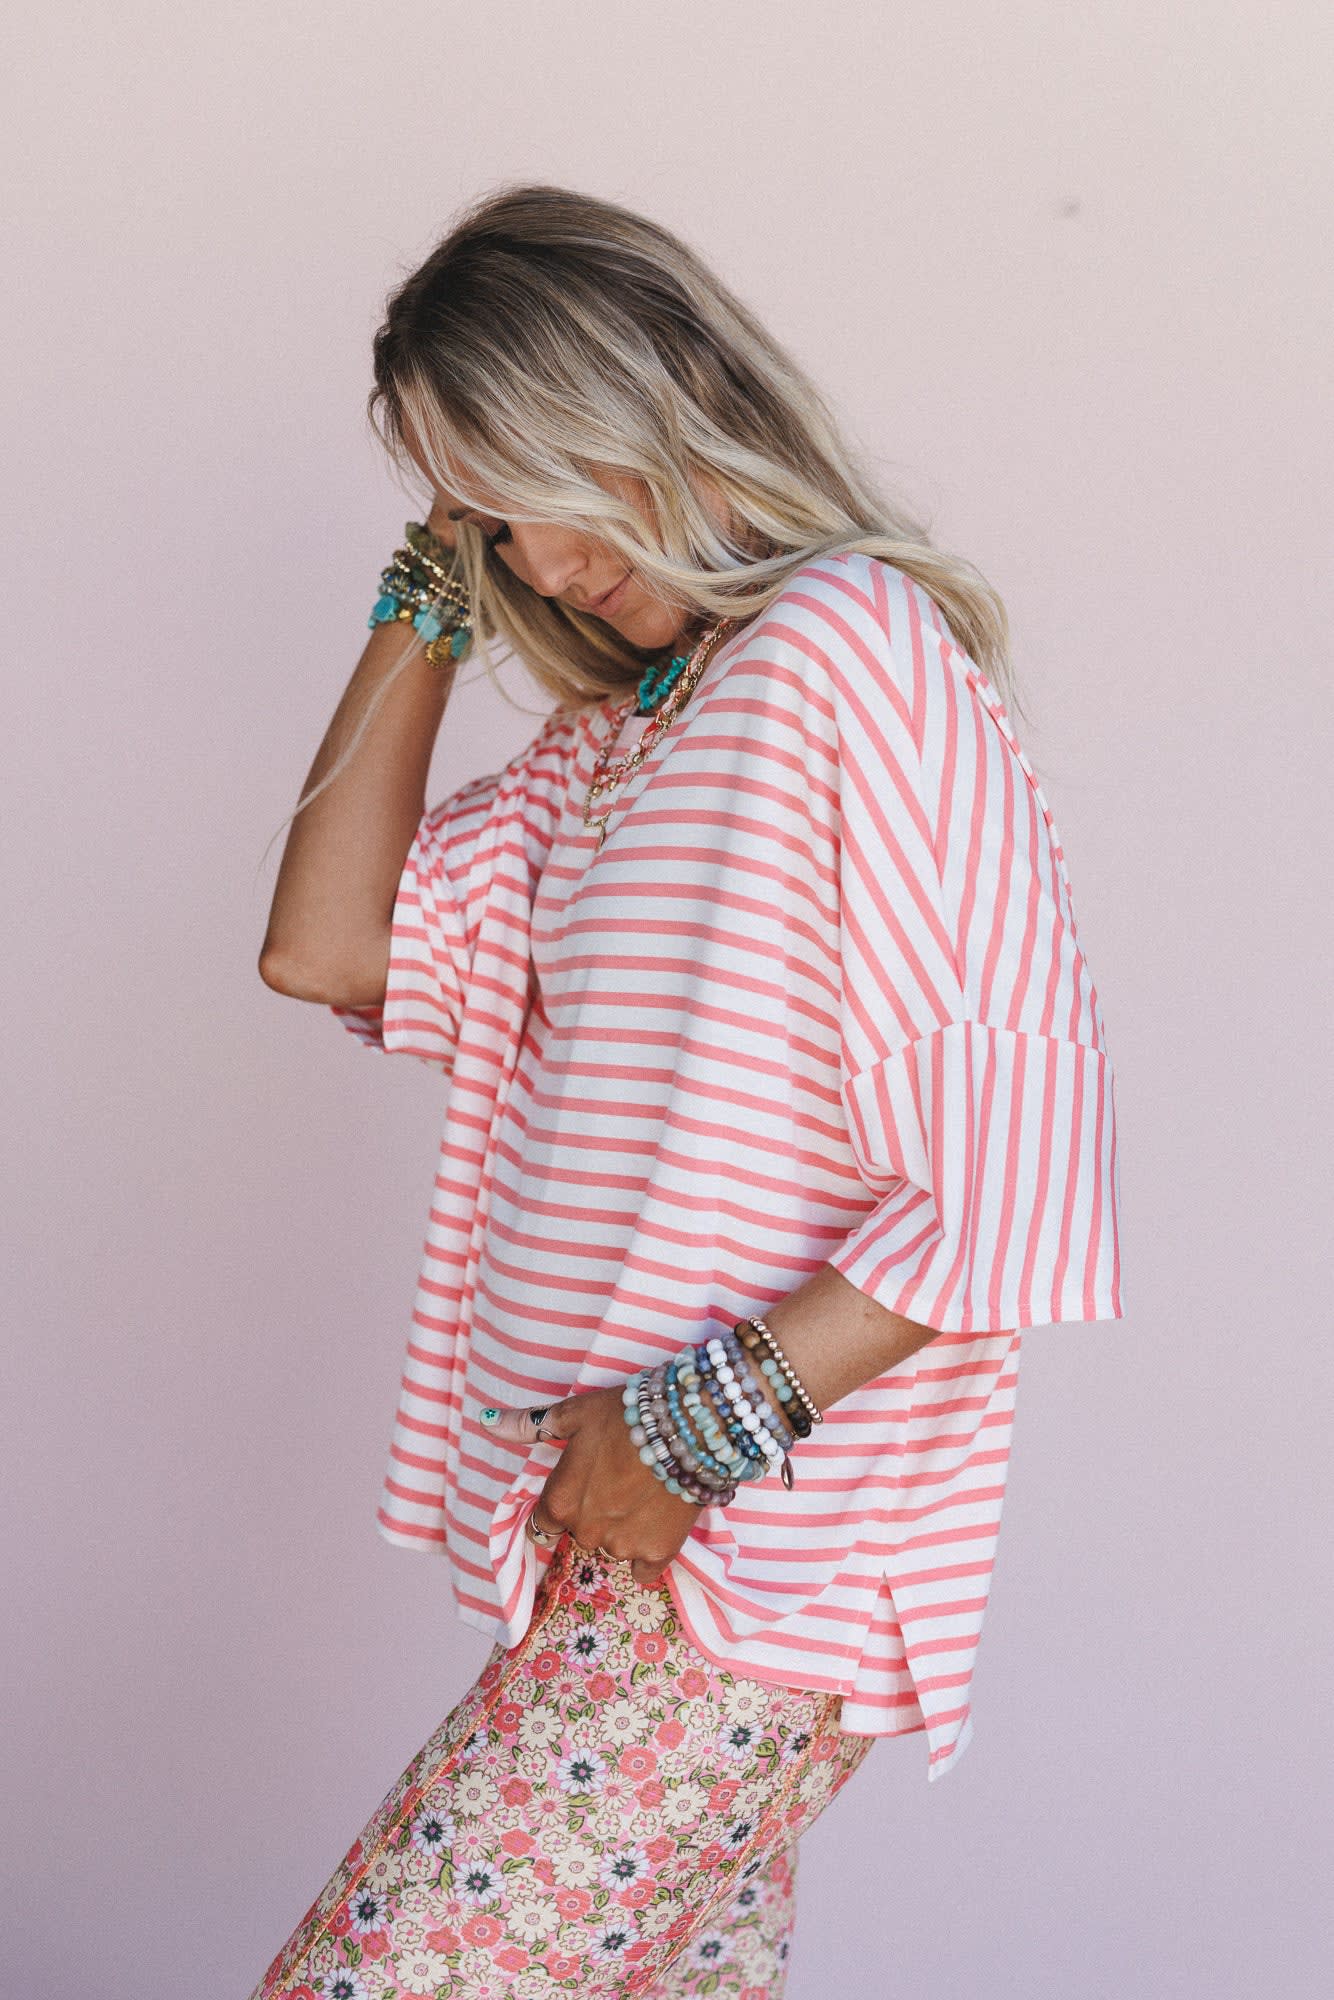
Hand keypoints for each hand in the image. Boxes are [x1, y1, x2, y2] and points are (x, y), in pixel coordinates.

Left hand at [481, 1386, 703, 1588]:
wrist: (688, 1428)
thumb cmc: (624, 1416)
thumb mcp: (574, 1414)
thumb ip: (530, 1426)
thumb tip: (489, 1421)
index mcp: (560, 1503)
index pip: (541, 1525)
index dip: (559, 1506)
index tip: (579, 1490)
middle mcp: (585, 1532)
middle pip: (579, 1533)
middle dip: (593, 1513)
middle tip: (617, 1481)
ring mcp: (622, 1547)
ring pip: (612, 1547)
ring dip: (621, 1528)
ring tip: (643, 1492)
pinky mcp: (657, 1554)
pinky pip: (642, 1569)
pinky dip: (647, 1551)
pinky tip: (657, 1521)